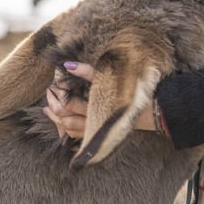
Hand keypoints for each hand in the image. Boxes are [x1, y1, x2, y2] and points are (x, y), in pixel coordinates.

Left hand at [43, 61, 159, 138]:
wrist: (155, 110)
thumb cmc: (133, 92)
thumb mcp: (111, 79)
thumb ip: (88, 72)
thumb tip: (66, 65)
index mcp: (95, 107)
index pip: (67, 104)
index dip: (57, 95)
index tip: (52, 85)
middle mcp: (94, 122)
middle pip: (65, 119)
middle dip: (53, 108)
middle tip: (49, 95)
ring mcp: (97, 131)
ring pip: (70, 130)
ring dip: (57, 121)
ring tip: (50, 111)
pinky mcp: (101, 135)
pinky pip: (78, 138)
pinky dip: (68, 131)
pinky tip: (64, 124)